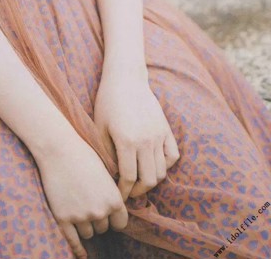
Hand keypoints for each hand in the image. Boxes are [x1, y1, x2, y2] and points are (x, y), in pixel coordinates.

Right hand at [34, 134, 128, 258]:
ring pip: (88, 234)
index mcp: (114, 199)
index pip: (120, 224)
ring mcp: (81, 216)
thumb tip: (115, 210)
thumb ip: (111, 193)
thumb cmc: (82, 155)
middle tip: (86, 203)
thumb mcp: (104, 172)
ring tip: (77, 208)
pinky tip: (81, 254)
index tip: (108, 215)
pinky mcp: (63, 218)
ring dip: (84, 226)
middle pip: (103, 228)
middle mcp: (100, 211)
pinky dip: (77, 249)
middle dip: (96, 219)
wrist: (58, 148)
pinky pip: (73, 241)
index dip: (113, 219)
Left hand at [93, 70, 179, 200]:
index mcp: (126, 141)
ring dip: (151, 181)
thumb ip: (106, 153)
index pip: (129, 178)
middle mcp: (146, 141)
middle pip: (148, 179)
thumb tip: (112, 176)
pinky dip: (166, 165)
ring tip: (139, 181)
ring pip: (162, 171)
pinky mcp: (166, 129)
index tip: (118, 195)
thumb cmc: (107, 102)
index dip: (123, 191)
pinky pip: (173, 156)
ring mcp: (158, 135)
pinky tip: (153, 165)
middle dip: (137, 191)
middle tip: (129, 192)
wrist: (125, 78)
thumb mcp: (100, 127)